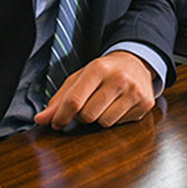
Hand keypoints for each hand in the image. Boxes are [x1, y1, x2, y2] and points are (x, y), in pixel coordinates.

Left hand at [34, 51, 154, 129]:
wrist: (136, 63)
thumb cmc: (104, 72)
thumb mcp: (80, 77)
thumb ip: (59, 99)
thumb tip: (41, 119)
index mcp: (98, 68)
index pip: (74, 100)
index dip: (61, 116)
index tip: (56, 122)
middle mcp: (119, 78)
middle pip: (88, 115)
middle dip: (83, 115)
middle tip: (88, 104)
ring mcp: (134, 91)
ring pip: (104, 123)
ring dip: (99, 118)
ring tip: (104, 104)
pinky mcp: (145, 104)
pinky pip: (120, 124)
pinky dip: (115, 119)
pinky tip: (118, 106)